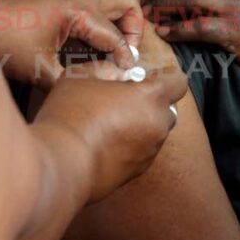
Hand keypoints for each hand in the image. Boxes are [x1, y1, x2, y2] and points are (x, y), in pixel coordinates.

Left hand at [0, 0, 143, 89]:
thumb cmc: (4, 38)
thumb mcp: (38, 68)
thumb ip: (72, 80)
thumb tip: (97, 87)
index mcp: (77, 8)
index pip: (115, 34)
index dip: (125, 57)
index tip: (127, 72)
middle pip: (126, 1)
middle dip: (132, 27)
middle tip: (124, 51)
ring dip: (118, 17)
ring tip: (110, 44)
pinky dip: (101, 12)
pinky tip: (88, 37)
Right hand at [34, 27, 187, 201]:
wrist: (61, 163)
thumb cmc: (71, 114)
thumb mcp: (82, 75)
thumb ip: (107, 68)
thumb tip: (118, 72)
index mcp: (151, 98)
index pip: (178, 82)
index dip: (164, 76)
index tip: (144, 78)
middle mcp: (158, 125)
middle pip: (167, 108)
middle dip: (151, 102)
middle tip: (122, 99)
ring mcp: (149, 151)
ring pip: (154, 131)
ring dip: (140, 124)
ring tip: (109, 122)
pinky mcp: (137, 172)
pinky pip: (142, 151)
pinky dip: (131, 144)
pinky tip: (104, 142)